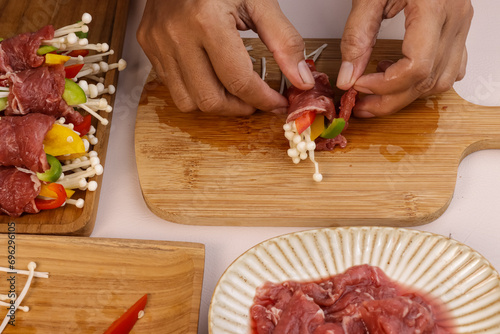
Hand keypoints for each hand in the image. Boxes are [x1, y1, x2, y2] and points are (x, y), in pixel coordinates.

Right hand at [137, 0, 314, 115]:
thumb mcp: (260, 1)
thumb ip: (284, 41)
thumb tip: (300, 80)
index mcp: (207, 21)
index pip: (238, 81)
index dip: (263, 100)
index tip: (277, 103)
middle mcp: (178, 35)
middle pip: (210, 99)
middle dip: (239, 108)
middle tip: (256, 101)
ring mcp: (159, 42)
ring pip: (188, 101)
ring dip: (216, 104)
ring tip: (233, 91)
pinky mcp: (149, 45)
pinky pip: (172, 86)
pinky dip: (196, 90)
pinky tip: (211, 76)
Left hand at [337, 0, 472, 116]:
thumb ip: (356, 36)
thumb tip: (347, 77)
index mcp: (434, 8)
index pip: (415, 68)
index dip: (383, 86)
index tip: (357, 85)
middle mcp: (454, 19)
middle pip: (426, 82)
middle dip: (389, 101)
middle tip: (360, 104)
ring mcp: (460, 25)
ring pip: (441, 81)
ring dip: (407, 94)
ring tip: (376, 87)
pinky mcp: (457, 28)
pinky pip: (450, 67)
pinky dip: (424, 80)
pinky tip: (399, 73)